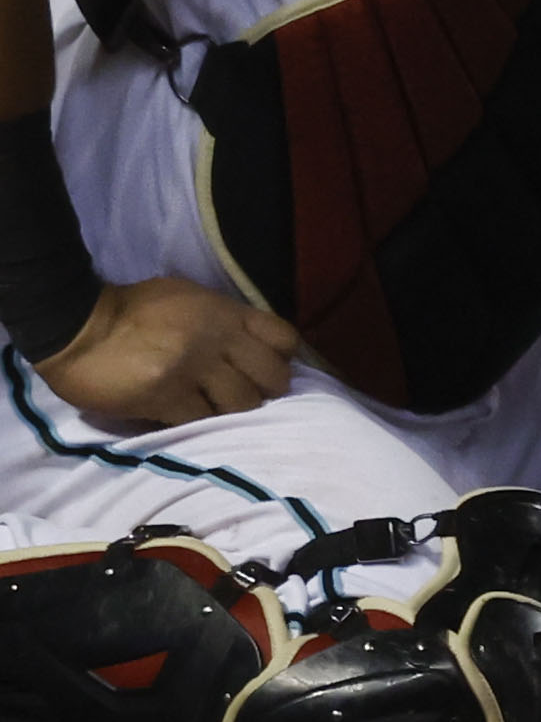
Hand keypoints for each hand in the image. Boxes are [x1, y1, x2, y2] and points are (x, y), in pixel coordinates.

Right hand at [31, 275, 301, 423]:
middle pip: (271, 377)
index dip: (283, 358)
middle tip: (250, 398)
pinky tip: (188, 419)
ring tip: (218, 412)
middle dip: (266, 391)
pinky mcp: (165, 397)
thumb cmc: (130, 309)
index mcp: (226, 312)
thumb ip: (221, 319)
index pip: (284, 338)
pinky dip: (199, 424)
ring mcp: (193, 369)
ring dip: (233, 412)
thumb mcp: (187, 297)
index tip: (270, 368)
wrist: (77, 326)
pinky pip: (200, 420)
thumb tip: (245, 344)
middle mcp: (217, 340)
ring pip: (241, 404)